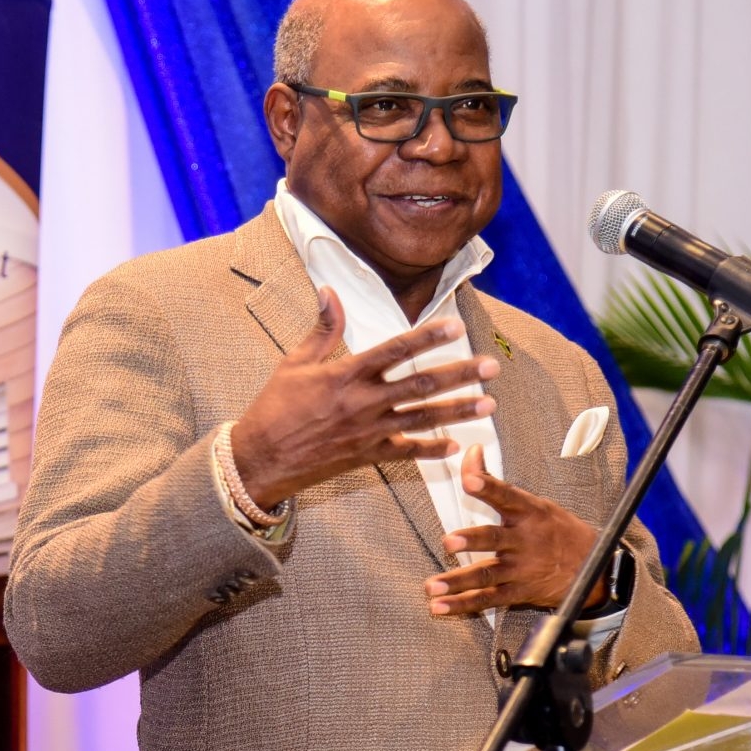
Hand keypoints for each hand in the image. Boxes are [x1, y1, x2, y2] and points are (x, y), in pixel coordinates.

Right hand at [230, 287, 498, 507]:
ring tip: (489, 404)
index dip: (427, 336)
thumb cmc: (274, 408)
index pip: (395, 350)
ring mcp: (368, 432)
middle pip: (420, 385)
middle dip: (460, 375)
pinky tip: (455, 446)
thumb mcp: (294, 363)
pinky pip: (406, 452)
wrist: (260, 459)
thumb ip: (322, 329)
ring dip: (459, 411)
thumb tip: (329, 291)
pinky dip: (431, 449)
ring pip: (422, 419)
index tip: (455, 325)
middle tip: (491, 366)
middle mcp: (362, 402)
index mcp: (345, 374)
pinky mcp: (366, 456)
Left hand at [425, 445, 603, 614]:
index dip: (487, 487)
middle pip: (494, 538)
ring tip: (433, 586)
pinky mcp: (519, 591)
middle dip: (472, 540)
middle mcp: (524, 539)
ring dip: (458, 581)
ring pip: (487, 574)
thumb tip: (471, 451)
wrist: (595, 568)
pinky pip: (488, 599)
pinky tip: (441, 607)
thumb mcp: (534, 503)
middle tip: (449, 541)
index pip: (505, 495)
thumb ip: (496, 483)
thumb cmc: (558, 530)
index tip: (470, 480)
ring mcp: (521, 568)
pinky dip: (463, 605)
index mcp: (529, 512)